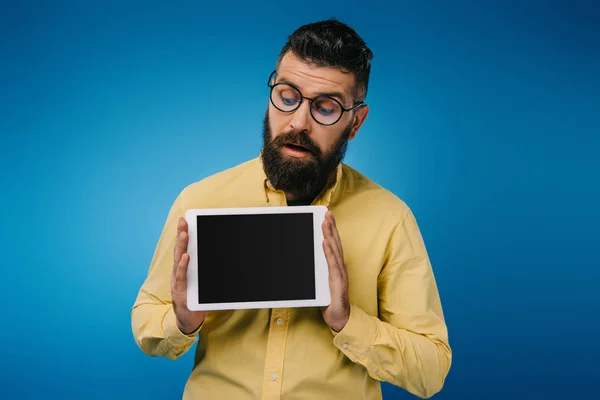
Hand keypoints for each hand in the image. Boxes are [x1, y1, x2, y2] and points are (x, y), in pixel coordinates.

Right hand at [172, 217, 207, 334]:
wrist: (189, 320)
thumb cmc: (197, 299)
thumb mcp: (205, 282)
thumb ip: (212, 272)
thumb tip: (233, 261)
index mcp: (185, 268)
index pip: (184, 248)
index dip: (184, 234)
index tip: (186, 220)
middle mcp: (179, 272)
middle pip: (179, 250)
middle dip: (181, 234)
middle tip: (183, 221)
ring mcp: (178, 281)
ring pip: (178, 260)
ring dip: (181, 246)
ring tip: (184, 234)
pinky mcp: (179, 291)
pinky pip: (181, 277)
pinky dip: (183, 266)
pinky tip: (186, 257)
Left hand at [321, 211, 349, 331]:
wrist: (339, 319)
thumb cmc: (330, 302)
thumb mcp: (320, 284)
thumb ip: (315, 273)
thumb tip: (303, 261)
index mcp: (335, 267)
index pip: (333, 245)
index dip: (330, 231)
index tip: (326, 217)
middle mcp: (339, 268)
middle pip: (335, 244)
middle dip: (331, 227)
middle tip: (327, 213)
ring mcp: (340, 274)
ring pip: (335, 251)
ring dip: (330, 235)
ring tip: (326, 222)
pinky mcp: (338, 282)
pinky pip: (333, 264)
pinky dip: (329, 252)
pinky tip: (325, 242)